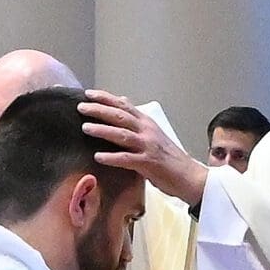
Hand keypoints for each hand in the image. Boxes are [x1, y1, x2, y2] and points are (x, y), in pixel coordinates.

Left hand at [80, 91, 207, 207]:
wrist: (189, 176)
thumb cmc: (169, 157)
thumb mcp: (153, 133)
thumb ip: (136, 119)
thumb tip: (122, 102)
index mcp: (146, 122)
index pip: (123, 106)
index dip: (105, 98)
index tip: (88, 94)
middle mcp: (147, 131)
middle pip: (120, 116)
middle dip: (99, 110)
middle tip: (80, 107)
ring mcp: (148, 146)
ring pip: (122, 134)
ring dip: (103, 130)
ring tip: (85, 128)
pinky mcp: (148, 163)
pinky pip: (127, 159)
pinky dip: (112, 157)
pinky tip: (98, 157)